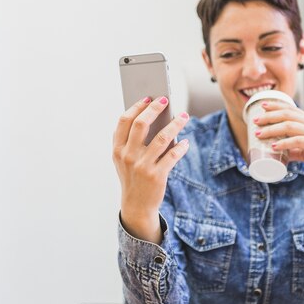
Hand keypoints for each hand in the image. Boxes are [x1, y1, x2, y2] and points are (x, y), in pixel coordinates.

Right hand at [112, 96, 189, 242]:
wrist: (136, 206)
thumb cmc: (132, 177)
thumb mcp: (124, 160)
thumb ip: (131, 141)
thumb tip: (152, 117)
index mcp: (117, 149)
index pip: (124, 121)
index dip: (136, 106)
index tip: (148, 97)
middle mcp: (128, 156)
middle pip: (141, 124)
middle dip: (154, 108)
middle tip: (166, 100)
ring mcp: (142, 166)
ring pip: (161, 137)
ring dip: (175, 124)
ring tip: (184, 116)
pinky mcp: (156, 175)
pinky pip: (172, 156)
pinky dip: (181, 147)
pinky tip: (186, 142)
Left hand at [253, 101, 303, 183]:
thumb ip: (293, 149)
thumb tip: (277, 154)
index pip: (290, 108)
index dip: (275, 106)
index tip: (261, 107)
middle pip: (287, 114)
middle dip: (269, 116)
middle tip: (255, 121)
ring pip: (290, 126)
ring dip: (272, 129)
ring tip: (260, 134)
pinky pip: (298, 141)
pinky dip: (284, 143)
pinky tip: (274, 147)